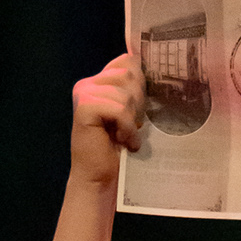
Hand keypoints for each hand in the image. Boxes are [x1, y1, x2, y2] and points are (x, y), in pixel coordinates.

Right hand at [70, 52, 143, 190]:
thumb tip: (156, 70)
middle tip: (132, 126)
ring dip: (132, 119)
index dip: (141, 81)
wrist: (99, 180)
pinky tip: (126, 142)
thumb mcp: (130, 115)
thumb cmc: (117, 151)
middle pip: (129, 73)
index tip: (140, 107)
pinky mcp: (85, 108)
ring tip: (126, 136)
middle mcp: (88, 83)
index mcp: (99, 82)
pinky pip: (119, 109)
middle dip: (138, 102)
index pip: (127, 60)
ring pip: (125, 93)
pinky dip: (127, 129)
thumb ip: (134, 91)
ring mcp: (84, 93)